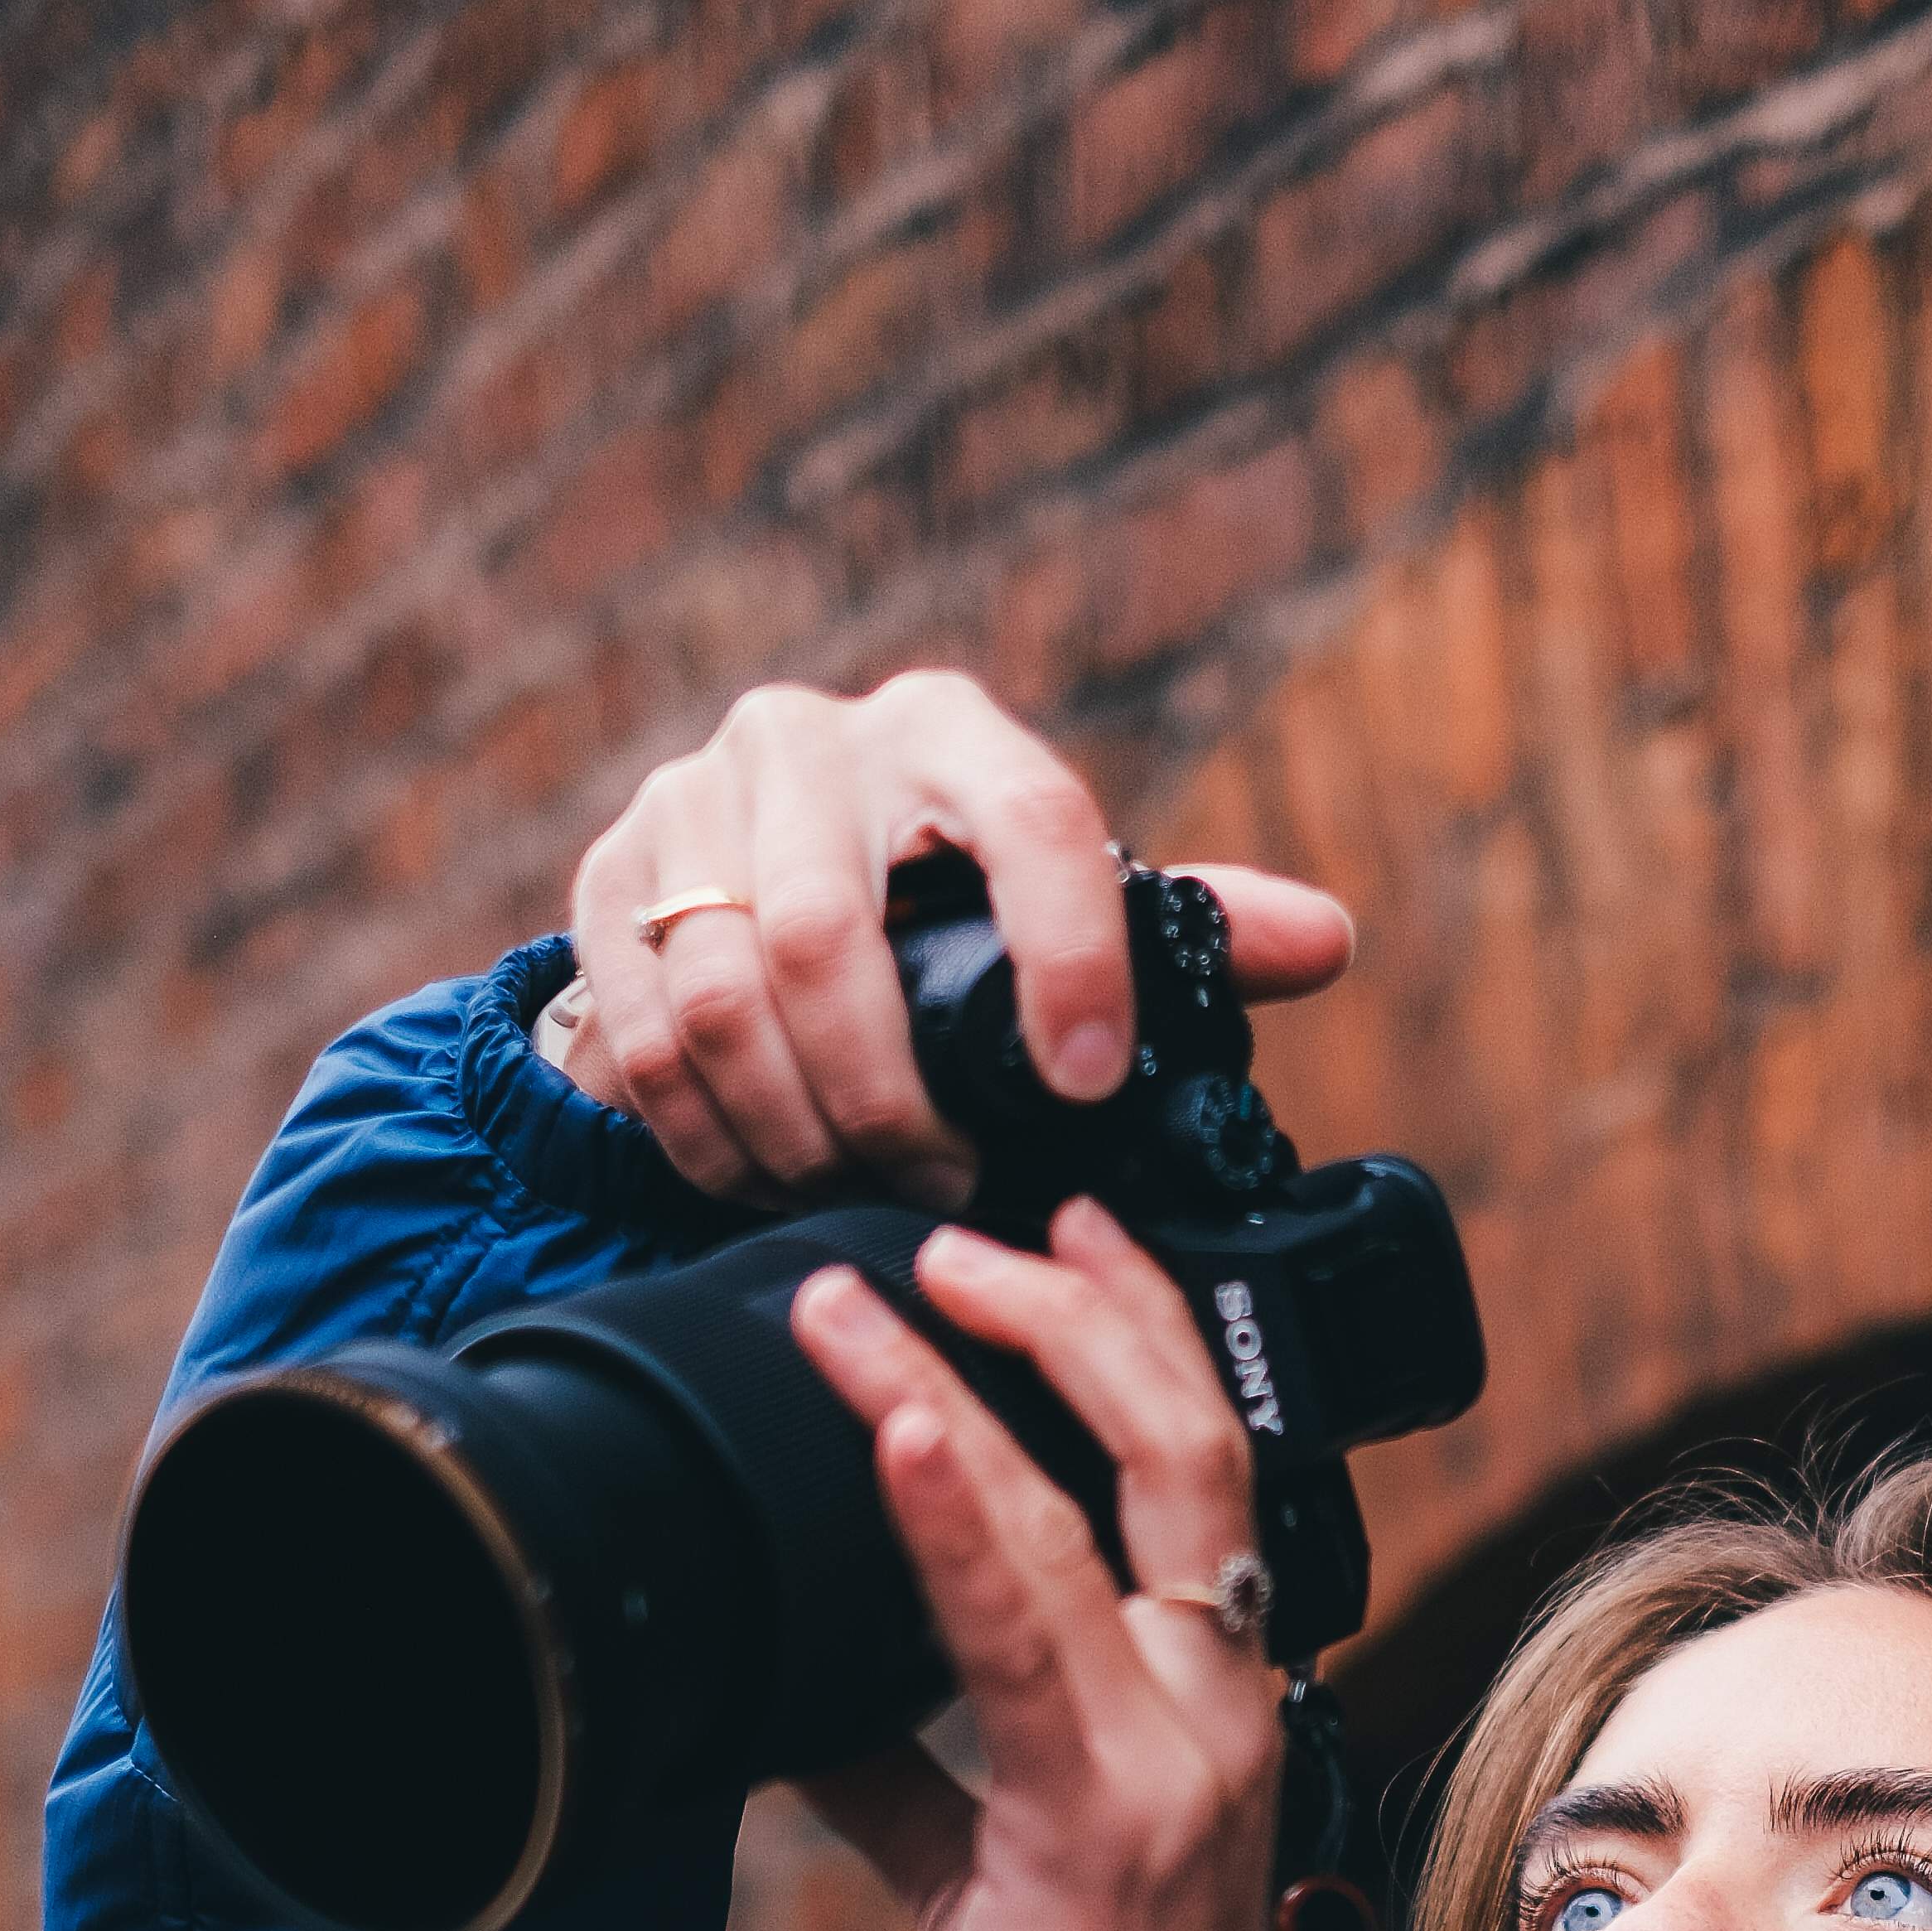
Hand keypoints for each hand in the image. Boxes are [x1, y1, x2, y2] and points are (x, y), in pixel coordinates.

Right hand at [557, 669, 1352, 1206]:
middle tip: (944, 1192)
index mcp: (950, 731)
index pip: (1028, 820)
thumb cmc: (947, 904)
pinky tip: (766, 1178)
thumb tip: (1322, 940)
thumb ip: (1186, 928)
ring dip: (797, 1134)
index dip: (1066, 956)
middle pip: (830, 941)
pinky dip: (710, 1135)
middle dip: (892, 1104)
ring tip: (853, 1199)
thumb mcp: (1065, 906)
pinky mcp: (609, 880)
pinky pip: (647, 1036)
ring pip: (727, 1002)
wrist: (755, 873)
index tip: (1087, 1080)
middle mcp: (808, 740)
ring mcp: (689, 802)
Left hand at [790, 1201, 1283, 1930]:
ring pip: (1105, 1505)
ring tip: (856, 1297)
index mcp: (1211, 1711)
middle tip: (967, 1229)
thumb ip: (922, 1762)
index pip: (1199, 1479)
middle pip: (1190, 1444)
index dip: (1131, 1344)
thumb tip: (810, 1682)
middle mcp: (1223, 1711)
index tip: (1052, 1247)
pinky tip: (883, 1429)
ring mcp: (1174, 1758)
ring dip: (968, 1377)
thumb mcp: (990, 1871)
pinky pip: (1022, 1634)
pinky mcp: (1099, 1817)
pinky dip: (953, 1516)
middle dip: (1081, 1307)